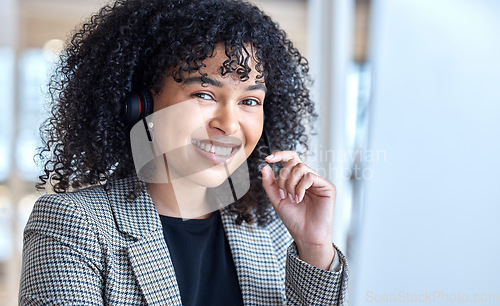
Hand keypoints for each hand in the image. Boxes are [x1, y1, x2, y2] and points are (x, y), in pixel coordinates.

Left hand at [260, 151, 336, 269]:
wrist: (306, 236)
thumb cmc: (294, 220)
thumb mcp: (277, 200)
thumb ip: (270, 184)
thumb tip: (264, 167)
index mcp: (298, 180)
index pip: (291, 159)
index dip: (280, 155)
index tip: (268, 159)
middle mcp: (309, 178)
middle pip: (294, 162)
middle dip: (284, 177)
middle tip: (284, 194)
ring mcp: (319, 182)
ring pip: (301, 167)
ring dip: (291, 183)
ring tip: (292, 198)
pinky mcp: (327, 187)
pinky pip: (310, 177)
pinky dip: (300, 187)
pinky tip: (299, 199)